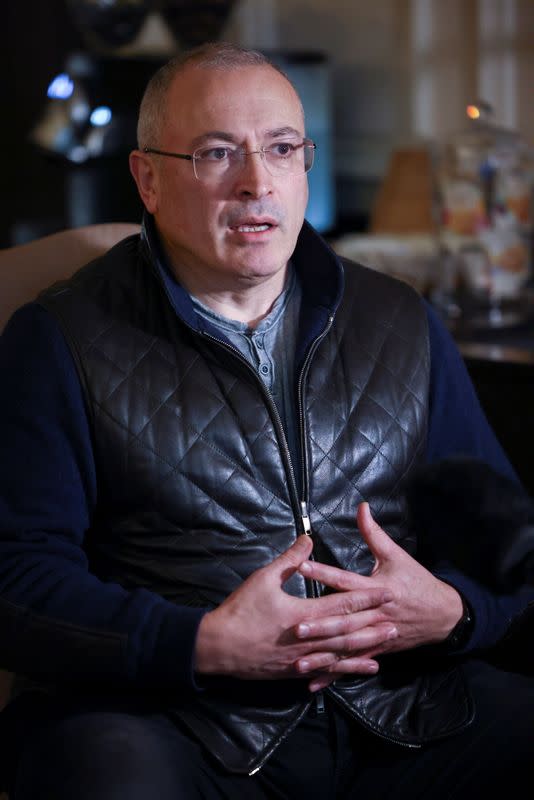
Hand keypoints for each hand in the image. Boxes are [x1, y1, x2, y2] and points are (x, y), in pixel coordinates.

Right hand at [194, 533, 392, 681]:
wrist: (219, 648)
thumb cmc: (240, 610)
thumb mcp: (263, 579)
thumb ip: (288, 559)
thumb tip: (308, 540)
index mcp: (302, 614)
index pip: (342, 605)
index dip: (366, 598)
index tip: (386, 592)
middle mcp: (308, 639)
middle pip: (349, 631)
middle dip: (374, 623)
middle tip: (397, 618)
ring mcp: (304, 658)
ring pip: (343, 653)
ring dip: (368, 646)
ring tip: (388, 640)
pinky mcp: (297, 671)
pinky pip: (329, 670)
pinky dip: (349, 668)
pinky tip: (366, 667)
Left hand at [295, 502, 463, 690]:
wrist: (443, 615)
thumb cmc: (416, 581)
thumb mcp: (396, 555)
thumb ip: (374, 533)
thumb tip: (361, 507)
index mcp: (377, 589)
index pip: (346, 580)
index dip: (324, 572)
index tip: (301, 566)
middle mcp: (375, 615)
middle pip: (345, 620)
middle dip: (321, 624)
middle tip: (295, 626)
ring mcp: (376, 637)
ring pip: (346, 648)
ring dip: (323, 655)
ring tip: (298, 659)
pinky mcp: (376, 652)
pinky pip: (351, 665)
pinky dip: (333, 674)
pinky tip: (312, 682)